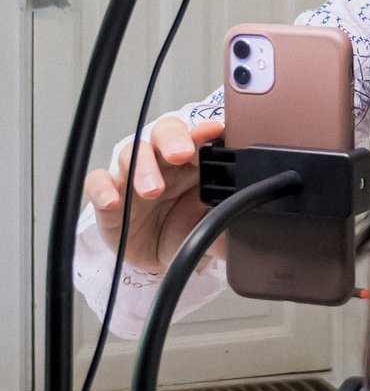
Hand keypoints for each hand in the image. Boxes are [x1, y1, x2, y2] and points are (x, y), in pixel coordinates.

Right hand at [82, 113, 226, 271]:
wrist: (160, 259)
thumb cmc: (186, 230)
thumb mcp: (211, 227)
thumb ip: (229, 223)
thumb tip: (251, 227)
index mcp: (194, 163)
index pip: (199, 138)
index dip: (205, 132)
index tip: (215, 131)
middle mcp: (164, 162)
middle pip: (164, 132)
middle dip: (173, 139)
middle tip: (182, 153)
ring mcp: (134, 177)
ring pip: (132, 153)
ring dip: (142, 168)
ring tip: (152, 189)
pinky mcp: (110, 197)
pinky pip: (98, 183)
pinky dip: (102, 188)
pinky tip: (112, 200)